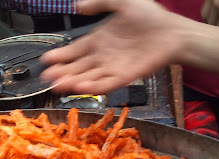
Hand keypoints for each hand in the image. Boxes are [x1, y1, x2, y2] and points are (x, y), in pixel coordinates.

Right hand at [41, 0, 181, 92]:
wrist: (172, 33)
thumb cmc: (150, 17)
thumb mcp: (121, 2)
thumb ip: (99, 3)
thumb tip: (78, 5)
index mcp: (99, 40)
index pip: (74, 51)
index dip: (60, 56)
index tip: (46, 60)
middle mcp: (103, 56)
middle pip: (77, 68)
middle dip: (61, 73)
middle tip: (46, 78)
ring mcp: (112, 68)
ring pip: (87, 79)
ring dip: (73, 83)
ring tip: (58, 86)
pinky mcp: (124, 77)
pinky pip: (105, 85)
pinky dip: (93, 87)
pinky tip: (81, 88)